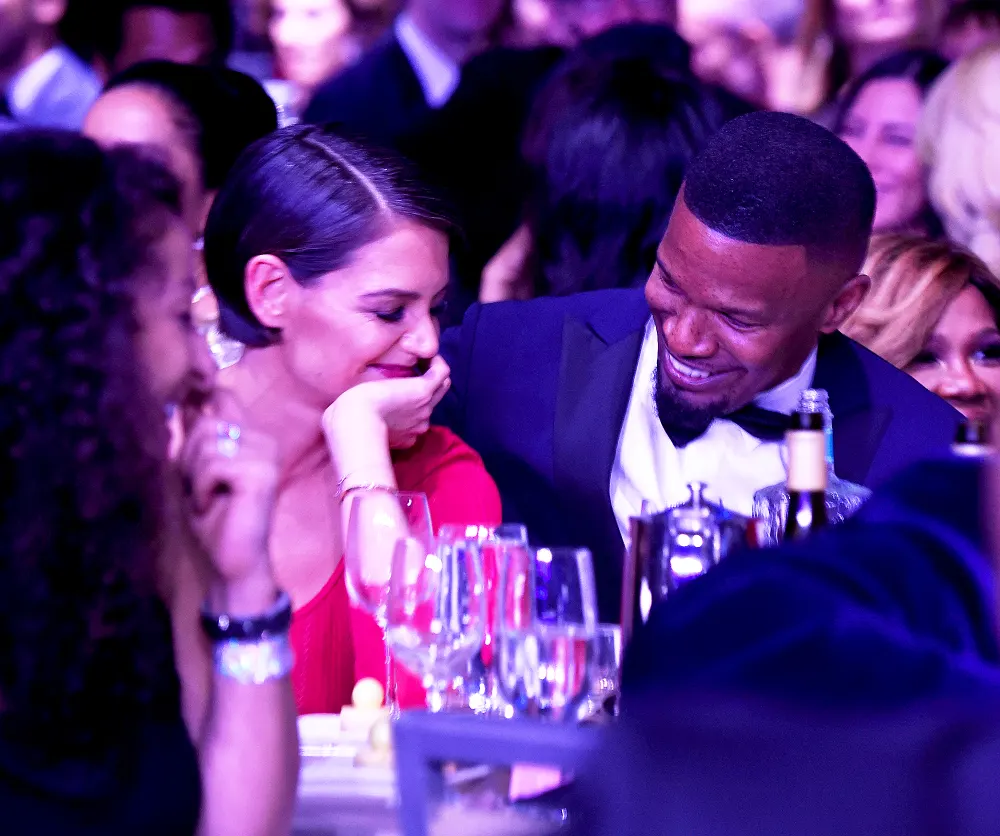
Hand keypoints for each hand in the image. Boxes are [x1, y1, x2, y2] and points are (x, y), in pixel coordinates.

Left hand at [178, 391, 279, 598]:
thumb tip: (176, 404)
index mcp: (254, 437)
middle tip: (199, 487)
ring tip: (206, 498)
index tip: (191, 424)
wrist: (232, 561)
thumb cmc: (214, 519)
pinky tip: (211, 505)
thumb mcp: (195, 472)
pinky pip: (213, 465)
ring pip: (208, 443)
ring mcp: (266, 456)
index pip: (222, 397)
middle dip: (189, 457)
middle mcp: (265, 441)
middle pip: (206, 423)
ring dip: (194, 477)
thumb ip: (192, 439)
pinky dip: (201, 488)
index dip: (200, 405)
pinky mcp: (261, 474)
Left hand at [323, 354, 450, 451]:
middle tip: (408, 364)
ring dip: (432, 368)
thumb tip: (336, 413)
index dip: (408, 400)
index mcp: (404, 434)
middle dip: (424, 382)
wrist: (354, 423)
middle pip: (433, 400)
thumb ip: (352, 420)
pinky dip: (436, 360)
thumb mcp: (352, 425)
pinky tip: (418, 351)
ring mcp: (424, 407)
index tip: (393, 388)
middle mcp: (419, 422)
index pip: (415, 416)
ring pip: (442, 385)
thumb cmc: (344, 427)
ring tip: (416, 355)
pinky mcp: (423, 391)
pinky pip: (442, 372)